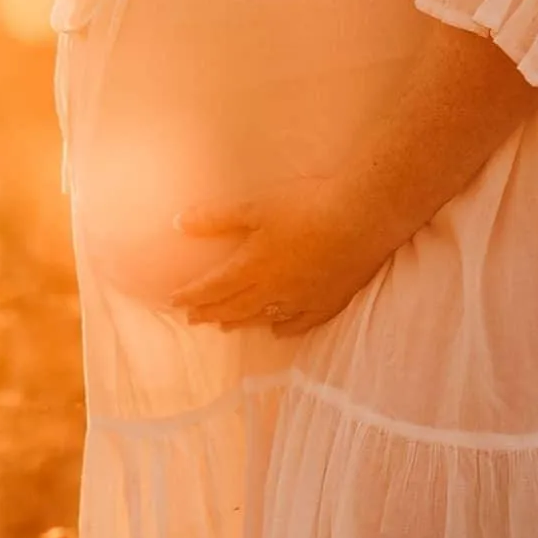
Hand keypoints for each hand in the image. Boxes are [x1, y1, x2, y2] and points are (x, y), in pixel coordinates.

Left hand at [171, 185, 377, 335]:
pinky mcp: (329, 301)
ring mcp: (302, 300)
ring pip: (263, 318)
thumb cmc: (306, 206)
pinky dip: (284, 328)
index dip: (191, 296)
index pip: (212, 288)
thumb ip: (216, 218)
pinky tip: (278, 331)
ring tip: (224, 326)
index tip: (173, 302)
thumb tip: (178, 223)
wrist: (363, 216)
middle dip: (210, 312)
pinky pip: (301, 323)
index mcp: (252, 268)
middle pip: (234, 308)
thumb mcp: (254, 206)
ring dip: (240, 322)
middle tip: (193, 319)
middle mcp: (273, 291)